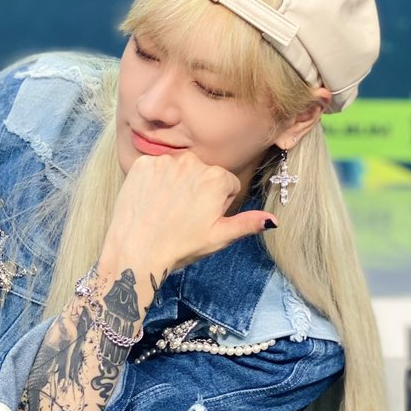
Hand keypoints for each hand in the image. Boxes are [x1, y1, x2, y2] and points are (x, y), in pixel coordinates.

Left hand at [101, 151, 275, 285]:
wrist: (136, 250)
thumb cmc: (180, 246)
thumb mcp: (219, 237)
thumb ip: (247, 223)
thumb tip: (274, 220)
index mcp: (216, 178)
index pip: (227, 184)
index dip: (217, 204)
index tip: (202, 218)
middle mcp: (192, 162)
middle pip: (204, 173)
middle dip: (199, 190)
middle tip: (183, 215)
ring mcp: (165, 161)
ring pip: (179, 169)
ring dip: (176, 183)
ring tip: (166, 209)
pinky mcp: (142, 163)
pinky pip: (155, 167)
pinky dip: (154, 180)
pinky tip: (151, 200)